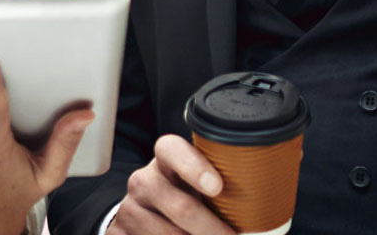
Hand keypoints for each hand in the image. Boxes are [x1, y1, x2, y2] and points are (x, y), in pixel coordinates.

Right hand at [107, 135, 231, 234]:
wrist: (142, 211)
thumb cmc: (181, 194)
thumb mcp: (194, 182)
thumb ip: (216, 184)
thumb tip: (256, 203)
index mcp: (165, 159)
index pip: (173, 150)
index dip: (195, 168)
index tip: (217, 187)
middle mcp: (143, 181)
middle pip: (182, 207)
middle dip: (213, 230)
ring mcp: (130, 209)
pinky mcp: (120, 233)